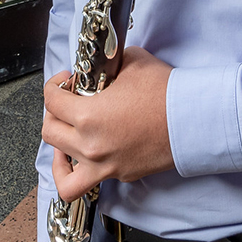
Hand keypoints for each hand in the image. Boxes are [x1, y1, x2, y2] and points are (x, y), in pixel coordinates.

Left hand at [42, 45, 174, 201]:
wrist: (192, 119)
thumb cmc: (165, 92)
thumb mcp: (132, 62)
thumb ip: (109, 65)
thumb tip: (102, 68)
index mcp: (88, 116)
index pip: (51, 101)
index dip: (54, 85)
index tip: (65, 82)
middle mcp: (91, 146)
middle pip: (50, 133)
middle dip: (52, 114)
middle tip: (64, 105)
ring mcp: (105, 165)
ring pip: (63, 176)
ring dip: (58, 157)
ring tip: (65, 144)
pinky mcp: (122, 174)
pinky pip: (91, 179)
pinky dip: (85, 170)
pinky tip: (92, 156)